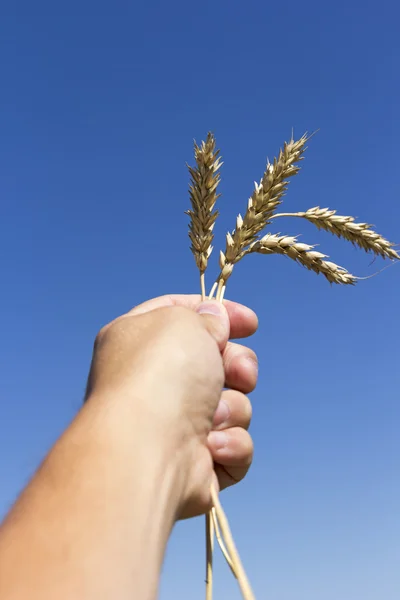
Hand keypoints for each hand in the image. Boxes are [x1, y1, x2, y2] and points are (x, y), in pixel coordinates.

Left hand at [85, 294, 257, 518]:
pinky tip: (210, 446)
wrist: (147, 449)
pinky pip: (234, 446)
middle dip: (237, 365)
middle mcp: (152, 383)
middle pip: (216, 363)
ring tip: (212, 416)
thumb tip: (215, 319)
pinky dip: (230, 444)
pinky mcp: (196, 464)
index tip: (250, 323)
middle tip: (240, 372)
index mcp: (137, 341)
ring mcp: (173, 426)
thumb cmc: (159, 376)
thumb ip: (205, 317)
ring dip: (231, 407)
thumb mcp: (183, 322)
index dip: (218, 314)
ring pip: (232, 405)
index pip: (182, 316)